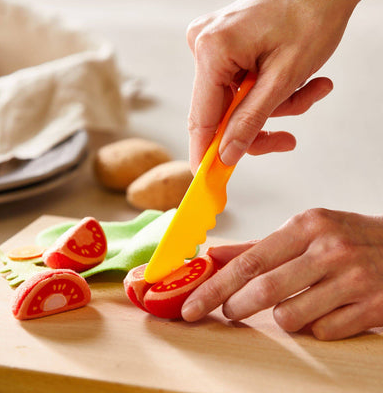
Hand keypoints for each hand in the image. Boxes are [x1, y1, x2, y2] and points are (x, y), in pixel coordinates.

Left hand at [182, 208, 382, 339]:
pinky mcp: (372, 308)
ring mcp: (353, 280)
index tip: (192, 304)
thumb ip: (257, 246)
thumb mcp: (305, 230)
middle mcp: (329, 250)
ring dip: (280, 316)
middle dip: (235, 306)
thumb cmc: (347, 236)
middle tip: (227, 310)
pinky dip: (313, 325)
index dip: (215, 286)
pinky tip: (324, 308)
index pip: (250, 261)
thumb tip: (215, 256)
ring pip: (290, 317)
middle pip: (264, 290)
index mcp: (307, 225)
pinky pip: (321, 331)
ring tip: (291, 302)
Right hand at [187, 0, 365, 171]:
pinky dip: (269, 91)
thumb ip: (250, 121)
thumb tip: (226, 154)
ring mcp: (213, 46)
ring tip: (309, 91)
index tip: (208, 179)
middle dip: (258, 126)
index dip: (206, 153)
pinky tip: (300, 82)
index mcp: (212, 51)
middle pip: (221, 113)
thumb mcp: (283, 79)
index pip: (202, 118)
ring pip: (235, 102)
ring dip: (273, 106)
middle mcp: (204, 46)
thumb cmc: (311, 15)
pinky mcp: (225, 48)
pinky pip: (241, 86)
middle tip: (286, 139)